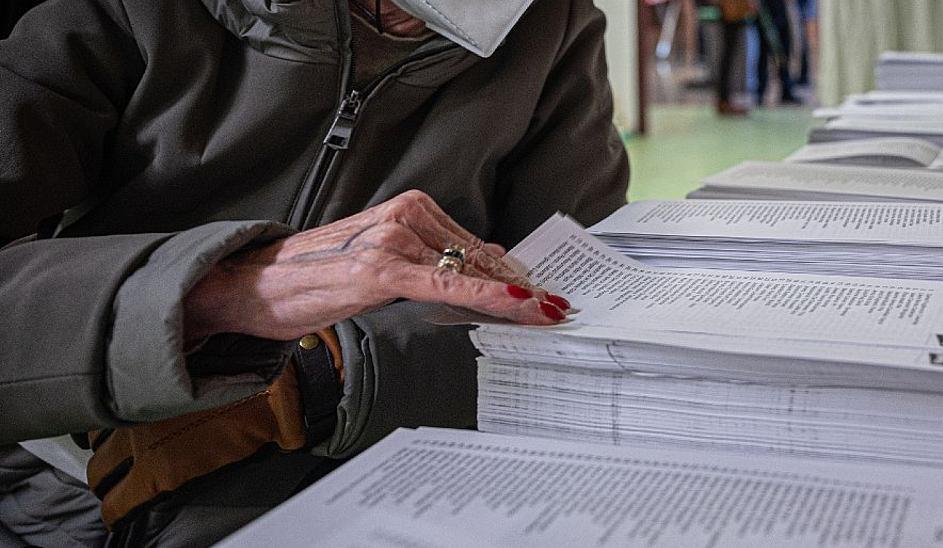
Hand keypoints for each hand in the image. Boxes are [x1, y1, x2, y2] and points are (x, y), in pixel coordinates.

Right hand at [183, 190, 569, 342]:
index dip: (513, 272)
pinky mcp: (379, 269)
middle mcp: (403, 217)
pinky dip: (482, 293)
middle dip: (521, 287)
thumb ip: (428, 263)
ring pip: (469, 270)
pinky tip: (511, 303)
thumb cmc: (315, 277)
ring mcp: (391, 240)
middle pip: (480, 257)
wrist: (255, 285)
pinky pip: (444, 283)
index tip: (544, 291)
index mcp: (408, 210)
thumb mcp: (381, 264)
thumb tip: (483, 272)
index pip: (475, 244)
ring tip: (543, 314)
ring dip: (512, 296)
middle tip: (556, 307)